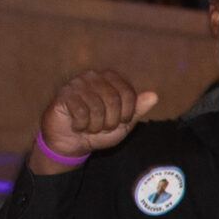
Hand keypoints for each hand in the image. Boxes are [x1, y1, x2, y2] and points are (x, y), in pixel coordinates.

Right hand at [35, 69, 157, 170]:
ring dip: (95, 125)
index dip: (127, 114)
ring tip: (90, 127)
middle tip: (103, 127)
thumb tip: (154, 95)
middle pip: (113, 99)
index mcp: (111, 79)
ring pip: (96, 106)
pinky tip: (77, 125)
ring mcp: (76, 83)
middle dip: (111, 121)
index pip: (128, 93)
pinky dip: (81, 125)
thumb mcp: (124, 123)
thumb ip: (138, 109)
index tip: (120, 122)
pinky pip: (80, 111)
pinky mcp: (63, 94)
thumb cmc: (100, 131)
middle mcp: (93, 76)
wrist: (73, 142)